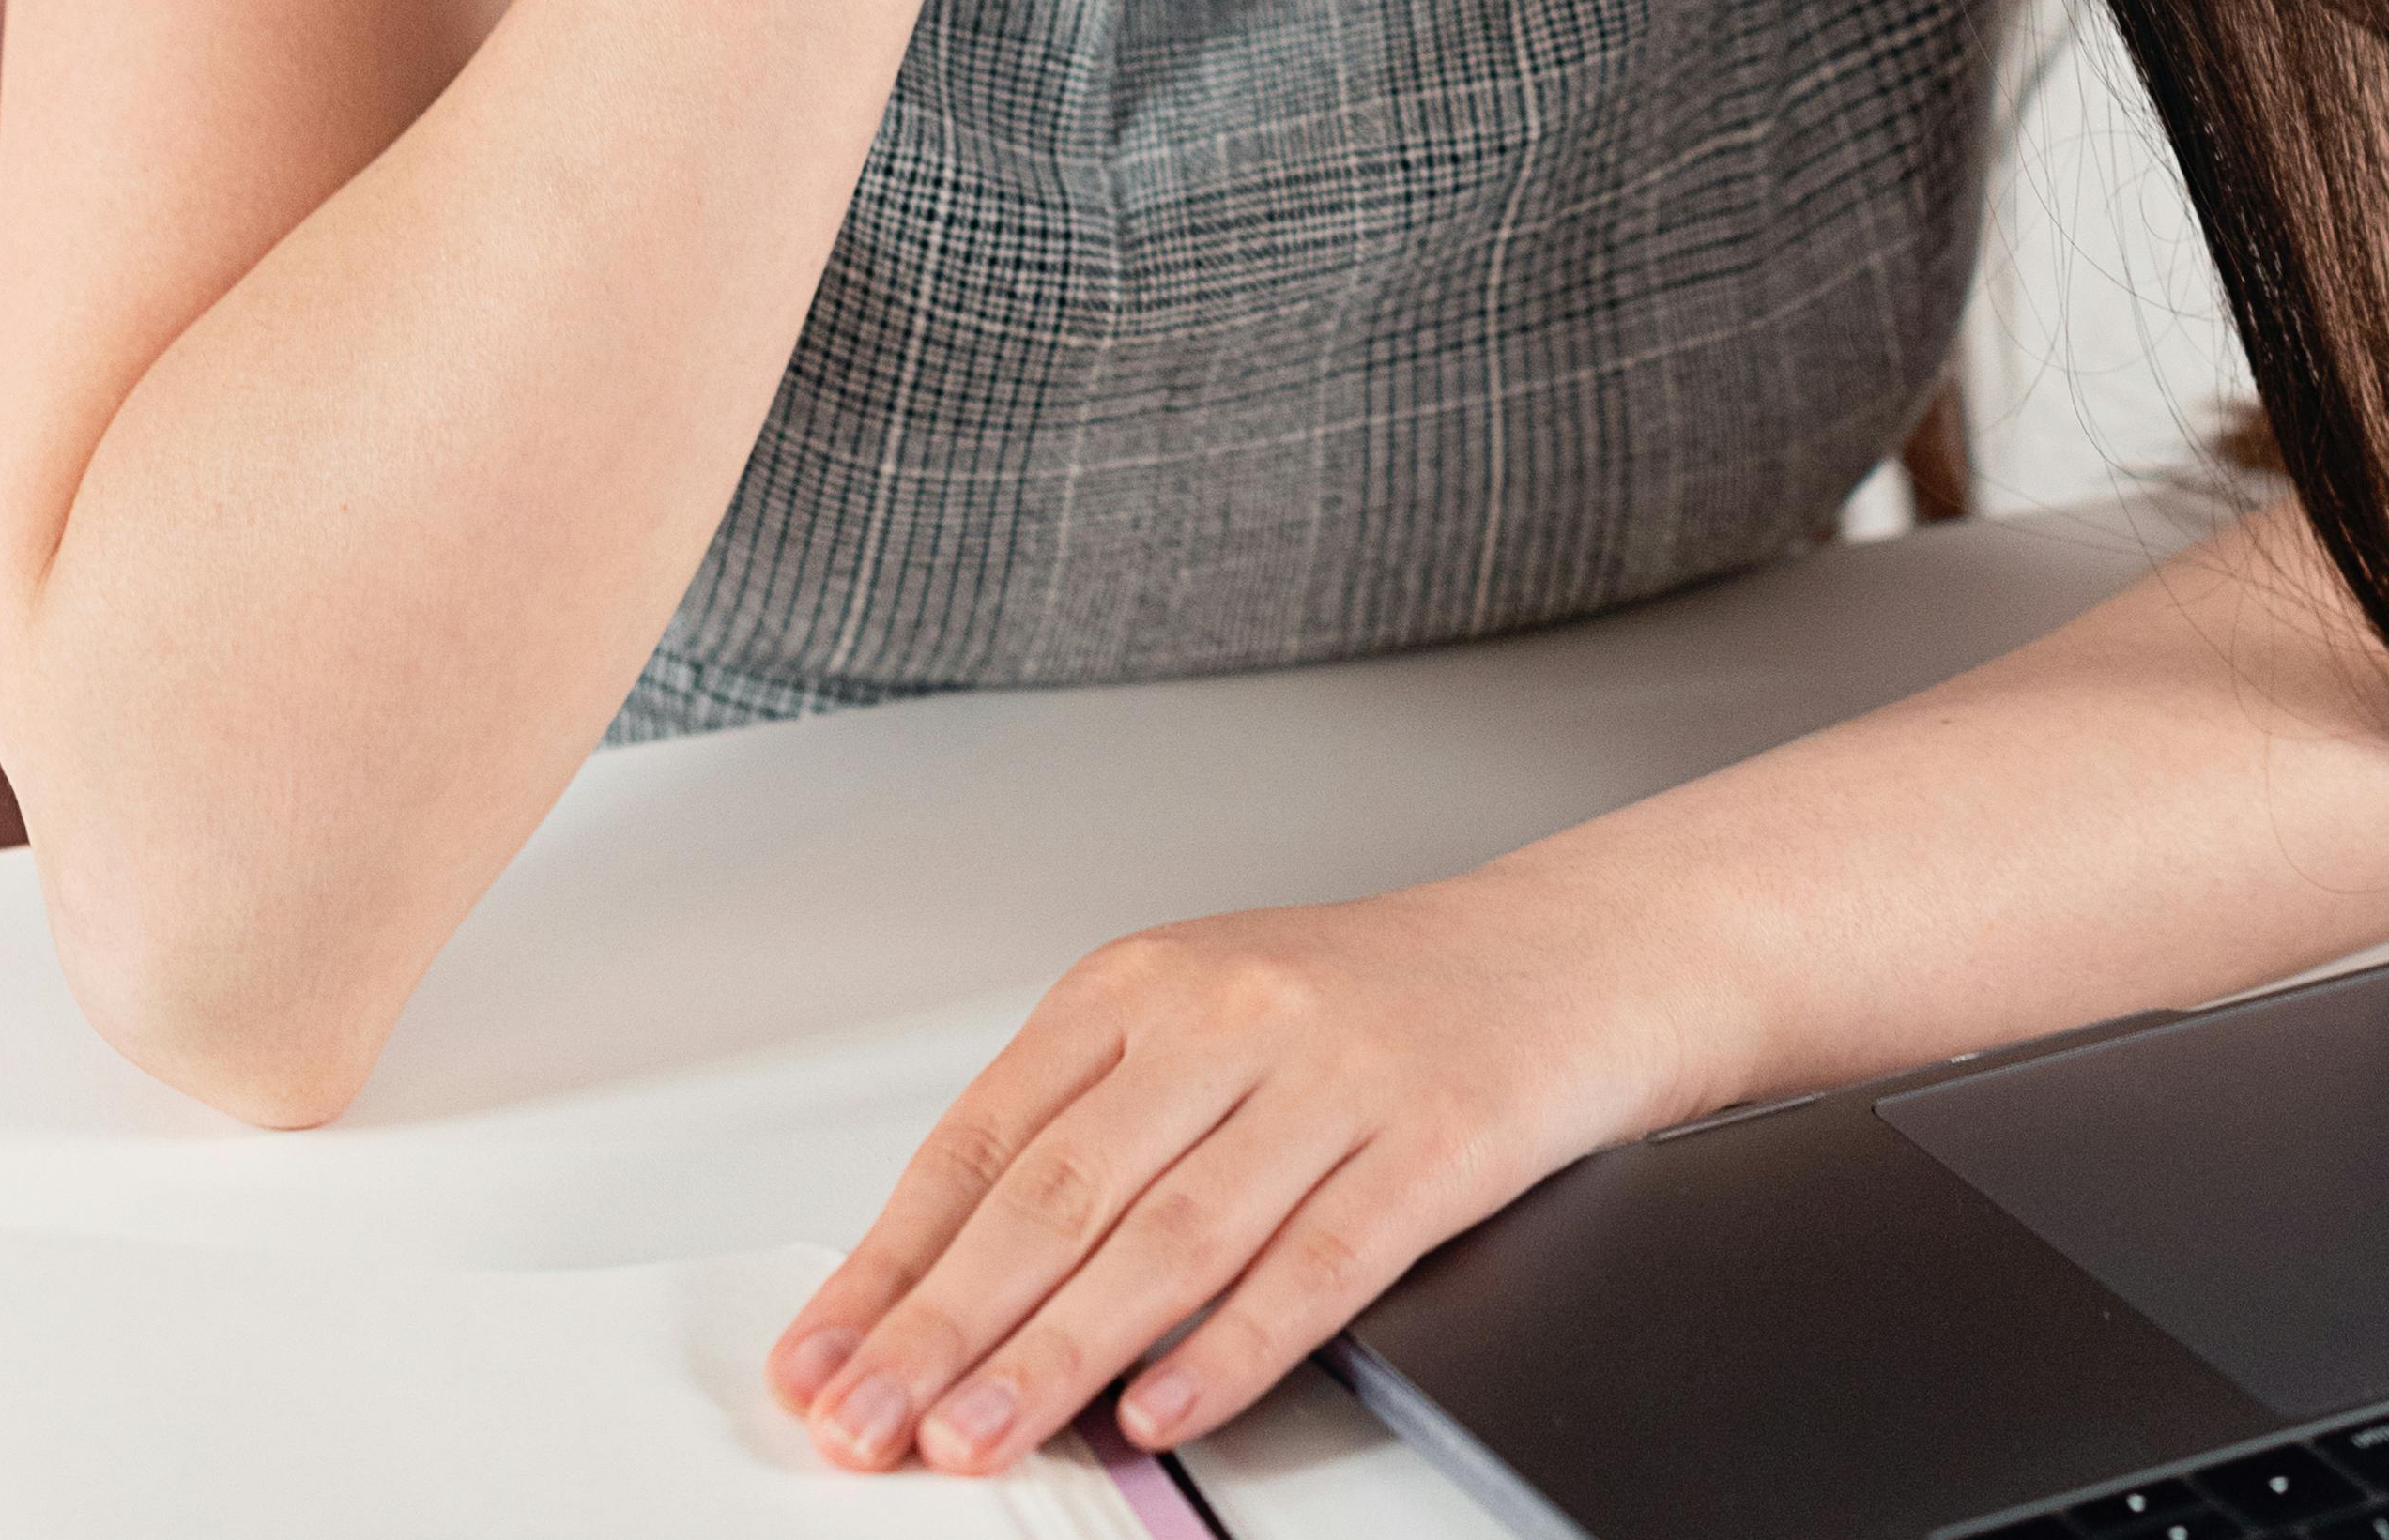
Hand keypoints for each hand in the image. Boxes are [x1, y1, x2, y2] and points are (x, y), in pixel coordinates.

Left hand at [762, 853, 1702, 1479]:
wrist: (1565, 952)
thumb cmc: (1366, 1006)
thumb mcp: (1204, 1026)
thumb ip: (1091, 1136)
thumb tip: (946, 1291)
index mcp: (1142, 982)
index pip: (985, 1135)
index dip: (895, 1258)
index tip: (822, 1355)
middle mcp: (1227, 1015)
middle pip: (1059, 1190)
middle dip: (947, 1324)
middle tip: (869, 1421)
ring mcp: (1333, 1076)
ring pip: (1170, 1233)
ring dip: (1060, 1352)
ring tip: (977, 1436)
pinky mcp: (1437, 1140)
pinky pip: (1319, 1259)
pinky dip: (1232, 1345)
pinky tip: (1163, 1410)